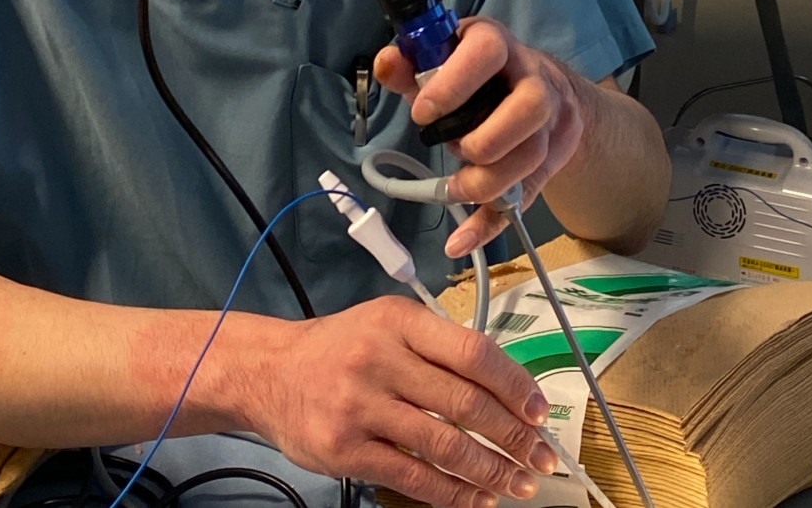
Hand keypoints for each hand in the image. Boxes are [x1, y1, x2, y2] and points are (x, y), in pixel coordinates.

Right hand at [260, 296, 556, 507]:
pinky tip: (475, 498)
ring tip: (516, 483)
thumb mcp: (389, 321)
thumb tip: (504, 385)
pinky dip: (451, 493)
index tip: (540, 412)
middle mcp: (381, 360)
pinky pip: (412, 477)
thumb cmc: (340, 346)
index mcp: (400, 321)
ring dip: (489, 470)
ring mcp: (361, 407)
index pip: (473, 352)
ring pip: (443, 445)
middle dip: (513, 436)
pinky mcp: (346, 450)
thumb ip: (439, 344)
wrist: (270, 372)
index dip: (514, 385)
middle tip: (541, 458)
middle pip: (465, 403)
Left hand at [375, 18, 586, 255]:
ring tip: (455, 187)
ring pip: (533, 155)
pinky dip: (489, 225)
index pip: (488, 50)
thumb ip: (412, 65)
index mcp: (500, 46)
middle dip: (484, 138)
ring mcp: (547, 122)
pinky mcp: (546, 162)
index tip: (423, 112)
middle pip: (531, 106)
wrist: (549, 90)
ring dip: (488, 181)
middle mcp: (533, 80)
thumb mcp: (448, 60)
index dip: (454, 83)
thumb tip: (386, 64)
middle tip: (452, 146)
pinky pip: (525, 198)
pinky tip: (460, 240)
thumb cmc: (482, 73)